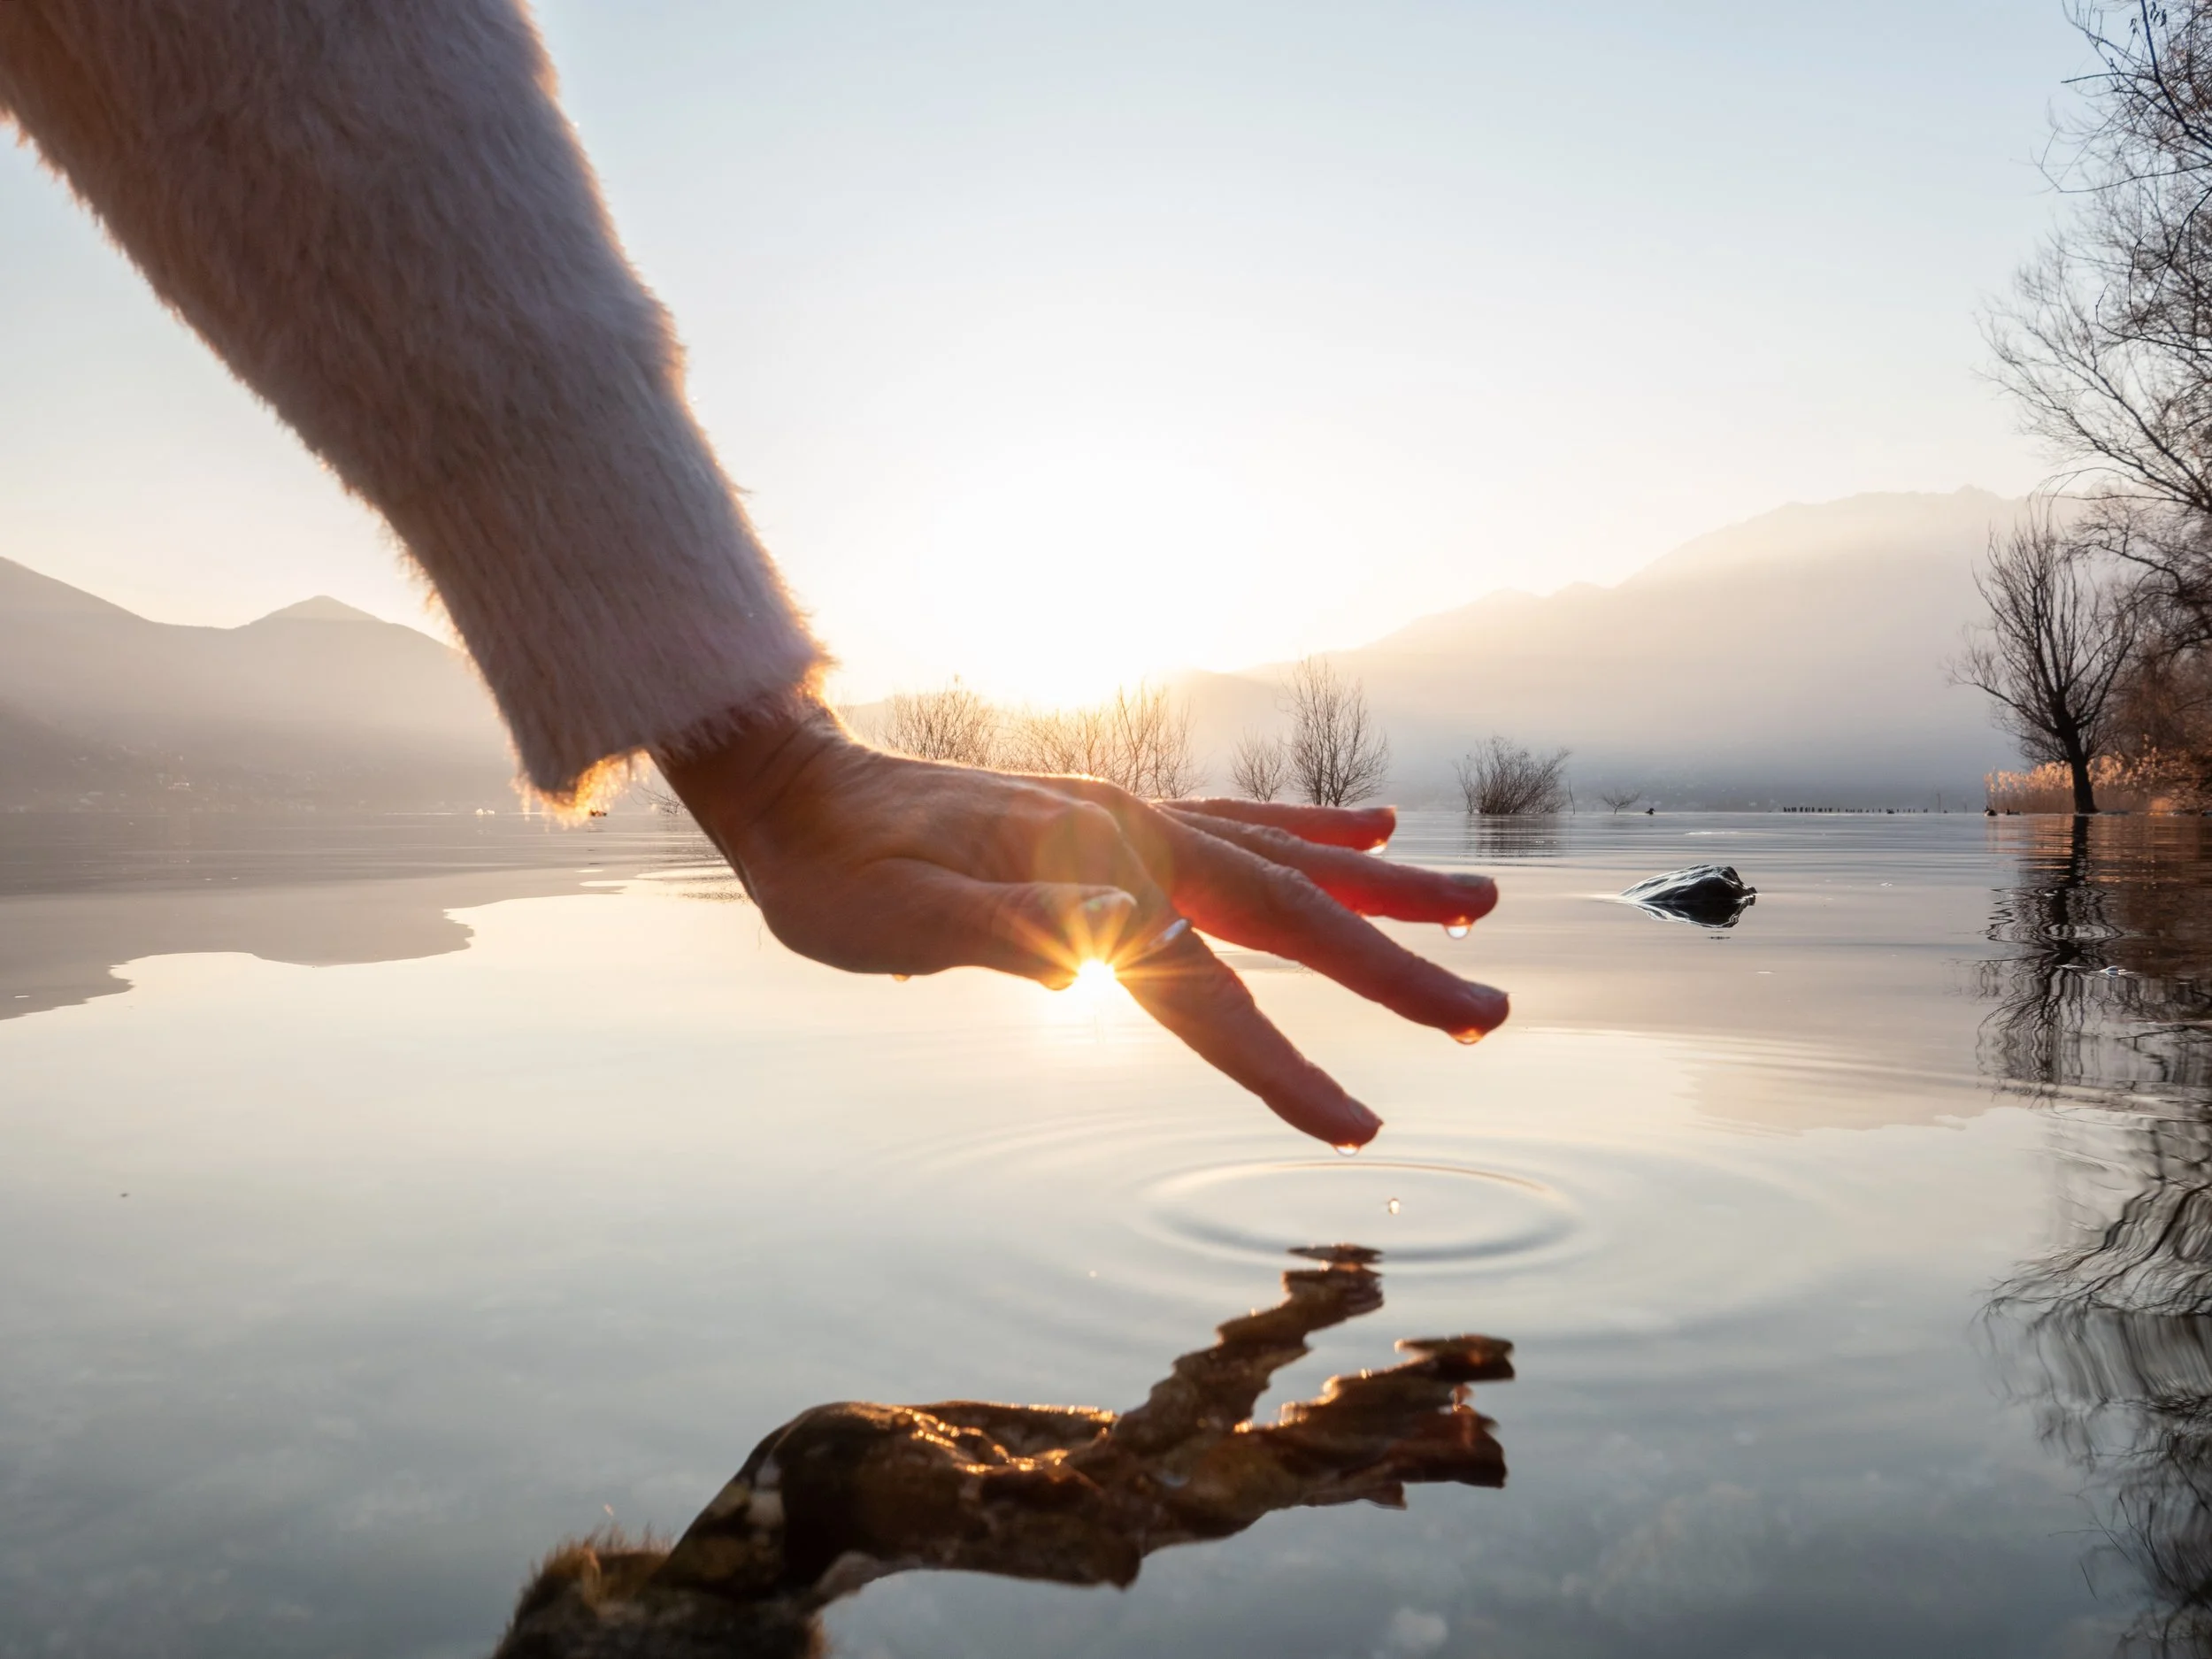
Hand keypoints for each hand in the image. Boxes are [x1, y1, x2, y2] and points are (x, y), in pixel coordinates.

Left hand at [657, 694, 1507, 1146]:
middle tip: (1491, 1015)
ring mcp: (1134, 819)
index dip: (1283, 1066)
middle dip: (1394, 971)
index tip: (1359, 1130)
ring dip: (1386, 893)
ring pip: (1287, 862)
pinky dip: (1316, 832)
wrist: (795, 792)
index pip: (1207, 992)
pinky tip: (1373, 828)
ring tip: (1479, 909)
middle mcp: (1132, 837)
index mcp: (1090, 876)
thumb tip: (1116, 942)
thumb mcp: (893, 916)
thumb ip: (1001, 928)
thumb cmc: (833, 876)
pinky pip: (1244, 824)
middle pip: (1288, 916)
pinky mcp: (1121, 817)